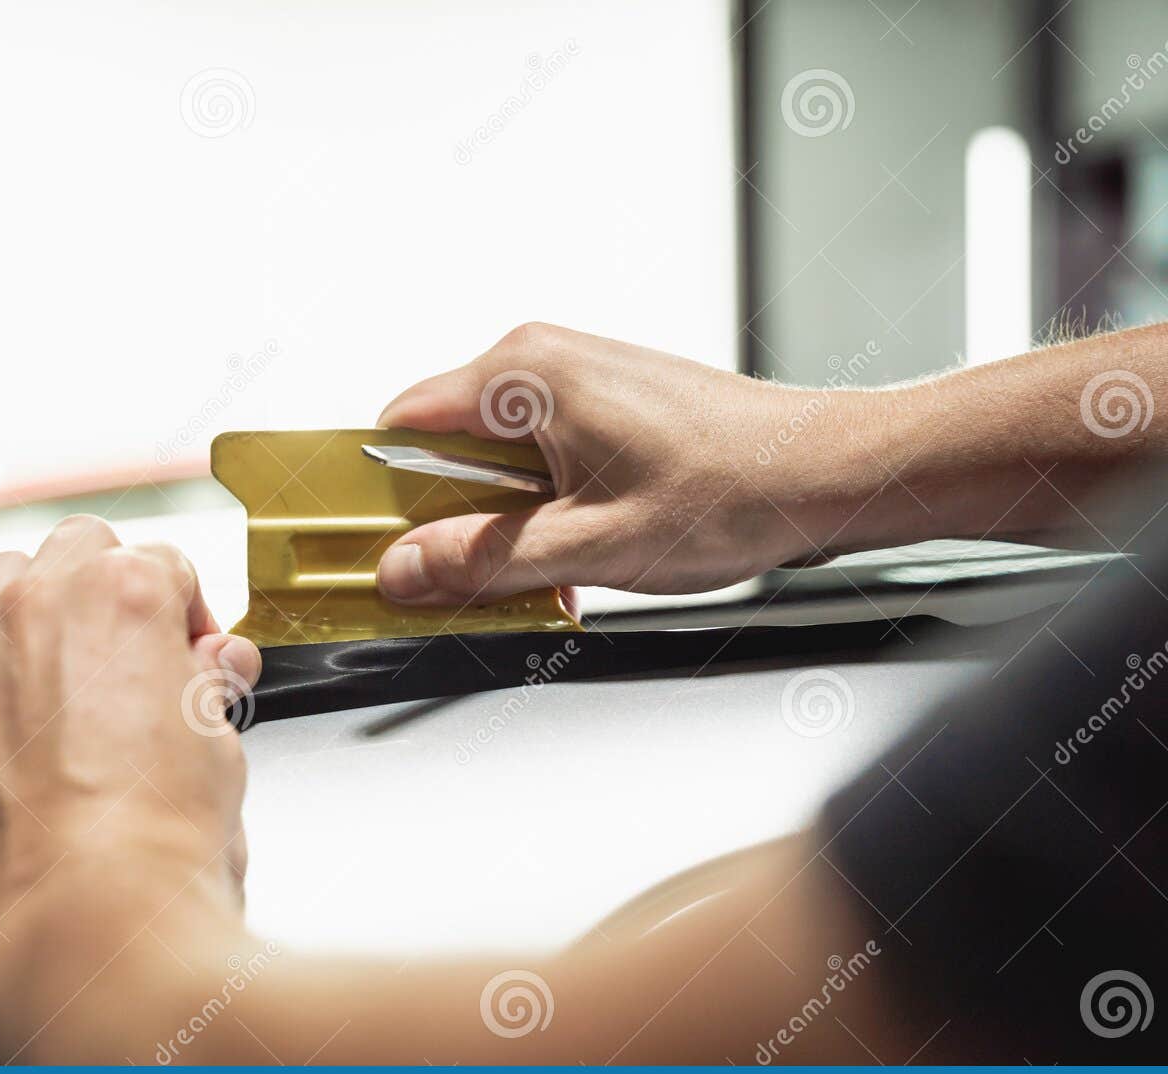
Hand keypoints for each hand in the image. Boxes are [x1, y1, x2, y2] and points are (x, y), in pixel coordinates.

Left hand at [0, 516, 259, 998]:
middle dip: (111, 589)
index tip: (198, 659)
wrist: (72, 937)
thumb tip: (206, 671)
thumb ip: (206, 686)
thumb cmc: (151, 855)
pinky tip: (12, 723)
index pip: (166, 564)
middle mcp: (33, 611)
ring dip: (37, 613)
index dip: (192, 615)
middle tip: (139, 655)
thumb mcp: (220, 750)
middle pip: (76, 551)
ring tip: (72, 681)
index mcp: (122, 598)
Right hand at [374, 323, 887, 600]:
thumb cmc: (733, 489)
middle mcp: (540, 361)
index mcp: (523, 376)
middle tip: (486, 579)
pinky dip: (539, 506)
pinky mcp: (598, 399)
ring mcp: (572, 376)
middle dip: (454, 520)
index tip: (382, 549)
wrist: (825, 470)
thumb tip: (404, 568)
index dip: (382, 495)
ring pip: (491, 457)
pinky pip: (534, 455)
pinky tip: (579, 548)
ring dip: (503, 521)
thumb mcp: (590, 545)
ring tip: (556, 568)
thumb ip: (483, 560)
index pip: (399, 424)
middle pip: (442, 444)